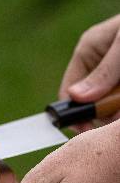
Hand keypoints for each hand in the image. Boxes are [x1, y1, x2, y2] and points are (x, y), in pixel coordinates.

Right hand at [60, 14, 119, 132]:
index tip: (91, 129)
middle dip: (106, 111)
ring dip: (118, 107)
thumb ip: (104, 71)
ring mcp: (114, 73)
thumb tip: (76, 97)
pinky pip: (118, 98)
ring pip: (109, 102)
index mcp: (87, 52)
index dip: (78, 113)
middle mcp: (98, 63)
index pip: (68, 93)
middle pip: (91, 101)